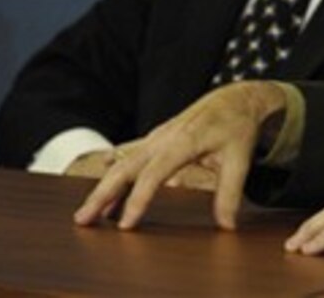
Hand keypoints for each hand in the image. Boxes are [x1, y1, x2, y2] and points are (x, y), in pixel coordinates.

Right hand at [72, 81, 285, 229]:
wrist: (236, 98)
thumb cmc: (237, 125)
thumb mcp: (240, 159)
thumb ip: (230, 192)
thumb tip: (228, 226)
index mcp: (183, 141)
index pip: (154, 174)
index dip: (138, 200)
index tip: (125, 225)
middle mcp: (164, 137)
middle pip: (126, 168)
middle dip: (102, 194)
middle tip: (82, 220)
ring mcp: (158, 136)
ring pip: (124, 163)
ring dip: (105, 187)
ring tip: (89, 214)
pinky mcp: (158, 138)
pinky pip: (131, 157)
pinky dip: (117, 172)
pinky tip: (108, 188)